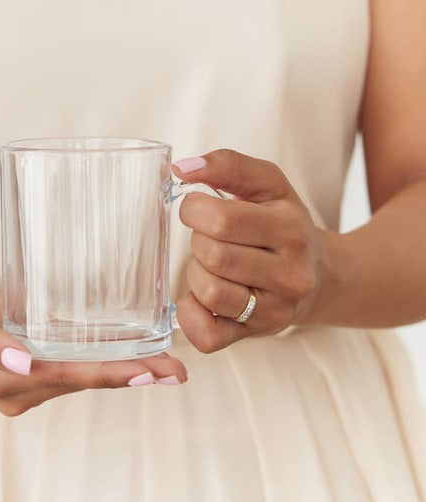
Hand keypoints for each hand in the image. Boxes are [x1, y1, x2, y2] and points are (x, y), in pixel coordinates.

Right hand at [0, 276, 187, 416]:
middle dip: (130, 376)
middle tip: (176, 371)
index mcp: (3, 380)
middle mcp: (20, 389)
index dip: (108, 374)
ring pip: (82, 377)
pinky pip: (73, 368)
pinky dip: (104, 364)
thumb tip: (25, 364)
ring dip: (124, 372)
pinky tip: (132, 358)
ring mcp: (26, 382)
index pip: (67, 377)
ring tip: (166, 365)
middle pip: (83, 381)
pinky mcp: (30, 369)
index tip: (146, 373)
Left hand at [172, 149, 325, 352]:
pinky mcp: (256, 335)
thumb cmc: (284, 224)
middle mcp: (290, 274)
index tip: (198, 208)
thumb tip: (181, 168)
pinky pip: (207, 336)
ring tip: (211, 265)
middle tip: (210, 238)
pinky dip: (191, 314)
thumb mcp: (268, 184)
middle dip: (198, 241)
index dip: (194, 210)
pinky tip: (201, 297)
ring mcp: (275, 311)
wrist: (321, 277)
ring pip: (209, 293)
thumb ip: (227, 165)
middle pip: (213, 256)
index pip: (222, 220)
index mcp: (290, 229)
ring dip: (196, 274)